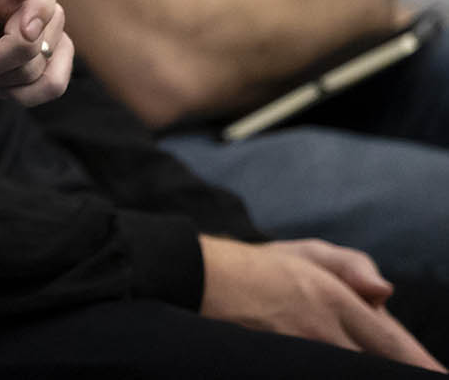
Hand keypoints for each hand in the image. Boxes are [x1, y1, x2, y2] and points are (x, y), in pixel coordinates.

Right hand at [199, 235, 444, 370]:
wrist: (195, 279)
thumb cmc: (255, 267)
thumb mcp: (305, 252)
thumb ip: (352, 266)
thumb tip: (386, 293)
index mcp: (333, 298)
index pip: (392, 342)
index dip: (421, 363)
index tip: (441, 375)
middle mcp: (320, 330)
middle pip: (375, 366)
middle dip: (398, 370)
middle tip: (422, 375)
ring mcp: (298, 352)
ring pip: (349, 370)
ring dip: (364, 369)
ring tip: (370, 364)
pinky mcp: (278, 364)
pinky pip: (315, 372)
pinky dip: (330, 369)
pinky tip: (331, 362)